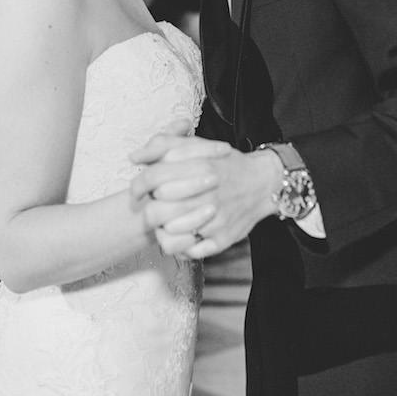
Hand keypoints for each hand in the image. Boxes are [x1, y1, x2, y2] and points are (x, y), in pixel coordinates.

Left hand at [130, 135, 282, 259]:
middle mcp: (208, 193)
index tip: (137, 191)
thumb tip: (134, 157)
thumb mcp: (197, 145)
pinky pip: (188, 250)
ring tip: (168, 219)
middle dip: (150, 208)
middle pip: (156, 211)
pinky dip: (180, 244)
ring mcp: (215, 219)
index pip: (153, 178)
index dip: (138, 186)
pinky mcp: (222, 239)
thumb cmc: (225, 163)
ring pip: (168, 234)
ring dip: (162, 227)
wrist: (262, 182)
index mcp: (199, 166)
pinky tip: (183, 232)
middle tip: (154, 205)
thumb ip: (163, 145)